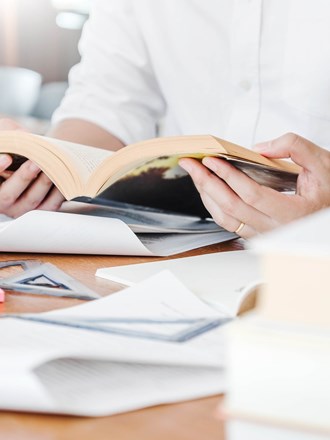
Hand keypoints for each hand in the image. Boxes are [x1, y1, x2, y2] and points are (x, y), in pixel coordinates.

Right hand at [0, 118, 64, 217]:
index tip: (6, 158)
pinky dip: (58, 191)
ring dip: (43, 183)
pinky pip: (50, 205)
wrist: (28, 159)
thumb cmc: (10, 147)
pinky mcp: (38, 210)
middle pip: (8, 194)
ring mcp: (20, 208)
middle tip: (36, 162)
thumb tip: (22, 135)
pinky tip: (63, 177)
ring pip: (31, 201)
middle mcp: (1, 201)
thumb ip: (8, 135)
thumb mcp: (4, 135)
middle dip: (24, 177)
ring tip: (53, 166)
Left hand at [179, 133, 329, 237]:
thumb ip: (295, 147)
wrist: (328, 212)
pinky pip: (228, 223)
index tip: (211, 159)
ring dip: (206, 195)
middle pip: (231, 207)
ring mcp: (263, 234)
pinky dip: (213, 205)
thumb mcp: (322, 163)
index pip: (251, 195)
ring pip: (225, 218)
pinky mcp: (256, 233)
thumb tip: (260, 149)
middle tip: (190, 163)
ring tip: (195, 174)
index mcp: (292, 213)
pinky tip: (207, 189)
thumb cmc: (328, 190)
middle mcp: (275, 228)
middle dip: (206, 182)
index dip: (228, 176)